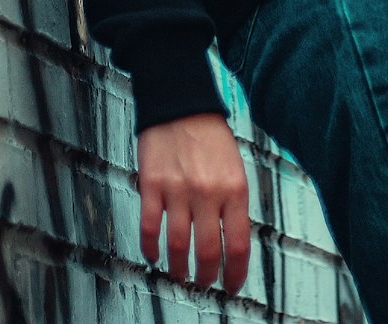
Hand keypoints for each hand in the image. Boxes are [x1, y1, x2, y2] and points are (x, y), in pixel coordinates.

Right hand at [136, 113, 250, 292]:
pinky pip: (150, 228)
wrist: (181, 103)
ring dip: (178, 268)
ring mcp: (178, 189)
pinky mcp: (152, 185)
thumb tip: (230, 244)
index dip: (234, 274)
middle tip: (203, 282)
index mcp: (234, 188)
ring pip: (177, 246)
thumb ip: (233, 204)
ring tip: (180, 273)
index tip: (231, 285)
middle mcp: (208, 191)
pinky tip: (154, 254)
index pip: (237, 245)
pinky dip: (151, 248)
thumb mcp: (235, 168)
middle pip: (206, 252)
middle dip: (205, 276)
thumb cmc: (210, 136)